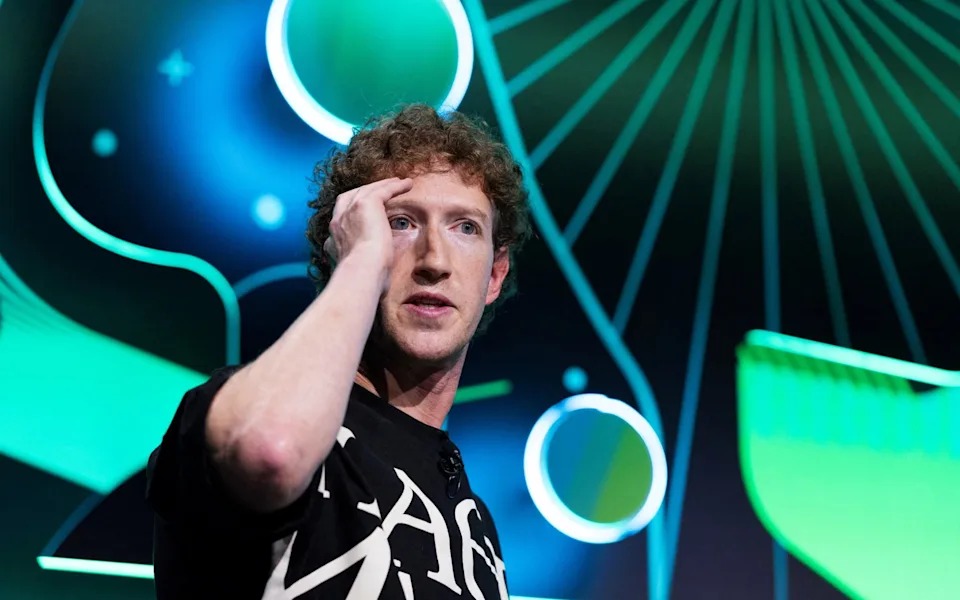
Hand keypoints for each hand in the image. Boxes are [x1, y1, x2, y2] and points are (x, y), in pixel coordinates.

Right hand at [325, 177, 413, 291]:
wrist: (361, 274)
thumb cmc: (364, 283)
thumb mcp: (360, 275)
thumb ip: (365, 270)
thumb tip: (380, 284)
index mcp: (334, 241)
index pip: (342, 219)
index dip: (353, 212)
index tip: (366, 212)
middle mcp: (337, 223)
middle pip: (349, 198)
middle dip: (365, 192)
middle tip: (381, 190)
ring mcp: (349, 212)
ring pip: (366, 191)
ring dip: (382, 185)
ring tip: (397, 182)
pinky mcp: (364, 204)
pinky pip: (382, 190)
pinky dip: (394, 186)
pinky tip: (406, 184)